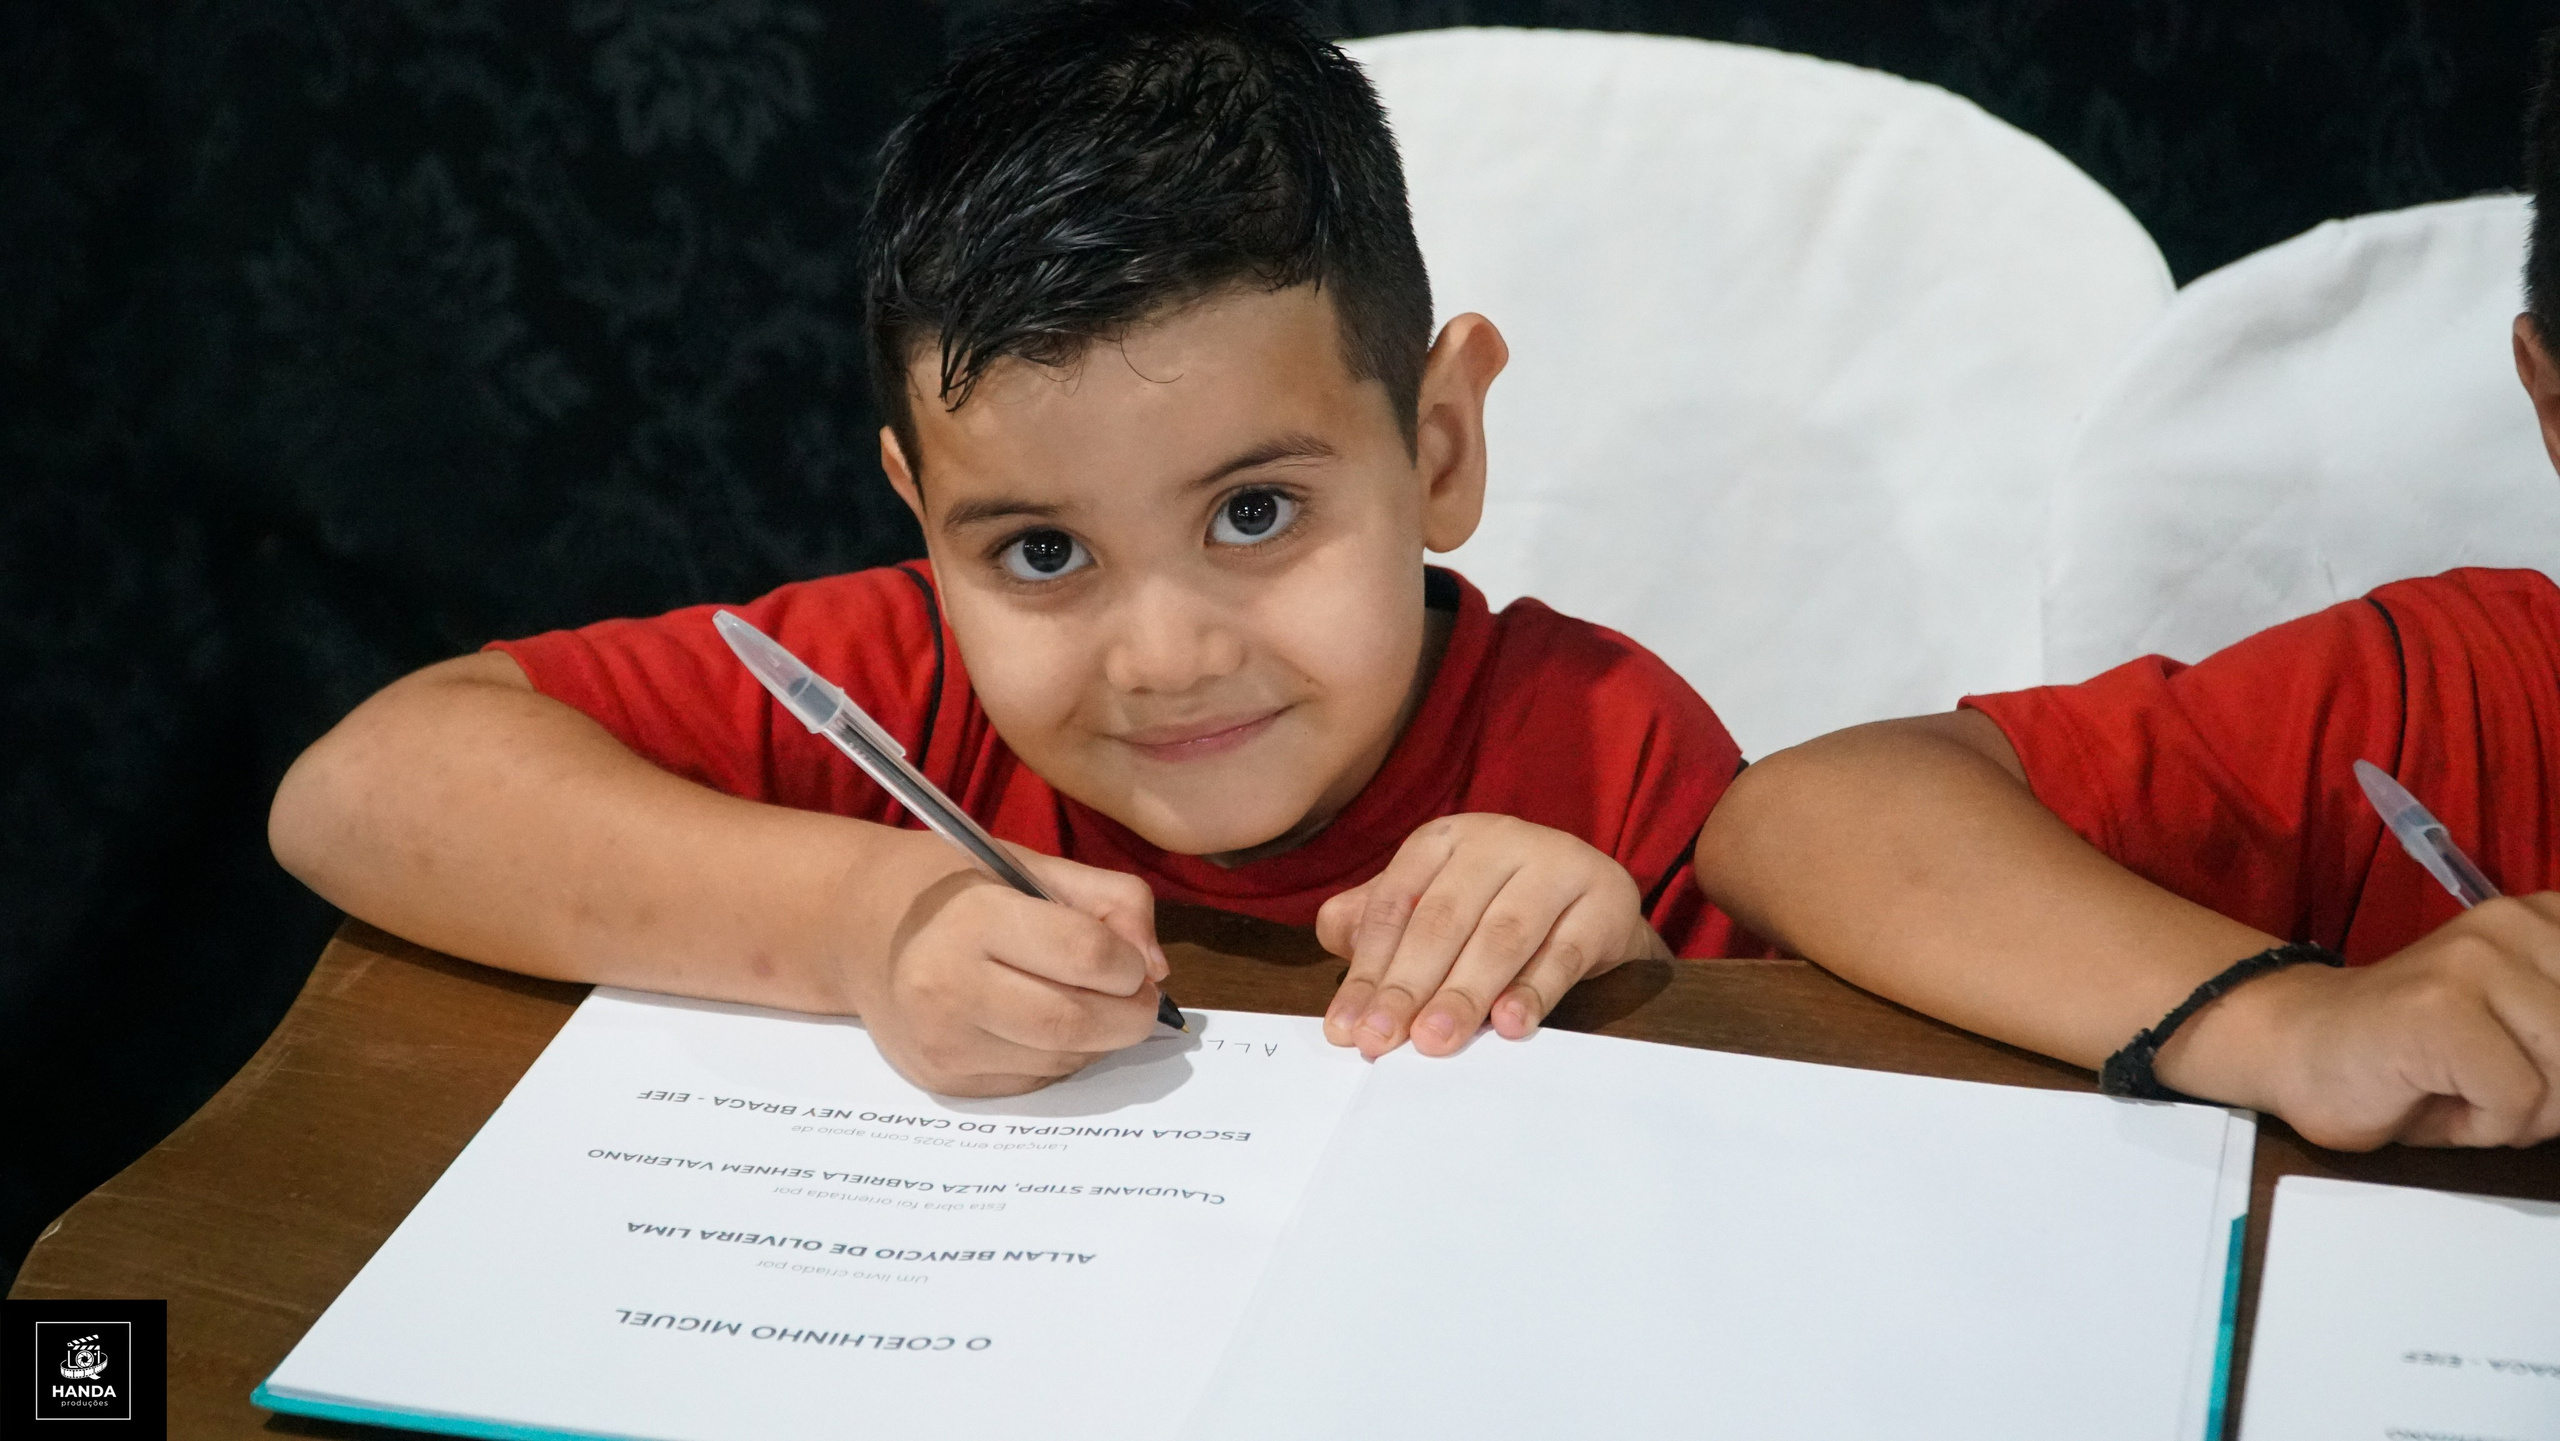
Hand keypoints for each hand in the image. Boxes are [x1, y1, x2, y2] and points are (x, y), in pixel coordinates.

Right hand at [846, 844, 1168, 1096]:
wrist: (858, 928)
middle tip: (1140, 998)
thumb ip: (1109, 901)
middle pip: (1075, 1022)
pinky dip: (1061, 1058)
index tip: (1134, 961)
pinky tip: (1047, 1024)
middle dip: (1129, 1015)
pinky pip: (1033, 1080)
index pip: (1084, 955)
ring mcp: (941, 1042)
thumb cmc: (953, 887)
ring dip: (1098, 1040)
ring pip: (1060, 1059)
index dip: (1128, 964)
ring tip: (1091, 1004)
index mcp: (971, 918)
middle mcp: (947, 987)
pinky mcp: (942, 1080)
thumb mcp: (1030, 865)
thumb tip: (1156, 968)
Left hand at [1315, 814, 1666, 1058]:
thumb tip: (1337, 938)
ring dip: (1464, 993)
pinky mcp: (1604, 901)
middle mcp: (1499, 840)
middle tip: (1381, 1041)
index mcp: (1446, 838)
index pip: (1395, 904)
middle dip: (1407, 986)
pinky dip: (1533, 991)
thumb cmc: (1500, 907)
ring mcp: (1556, 864)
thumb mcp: (1436, 905)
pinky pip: (1563, 953)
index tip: (1347, 1027)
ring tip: (1434, 1041)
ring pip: (1501, 936)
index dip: (1368, 968)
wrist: (1598, 905)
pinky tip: (1507, 1025)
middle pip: (1443, 919)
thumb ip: (1379, 921)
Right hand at [2163, 894, 2559, 1148]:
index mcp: (2547, 920)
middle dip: (2554, 1095)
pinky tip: (2434, 1097)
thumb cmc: (2416, 1058)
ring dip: (2521, 1113)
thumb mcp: (2530, 1035)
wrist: (2296, 1048)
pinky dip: (2483, 1124)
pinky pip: (2518, 1100)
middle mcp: (2517, 924)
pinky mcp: (2441, 1009)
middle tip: (2489, 1083)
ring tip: (2462, 1088)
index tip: (2532, 1058)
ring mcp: (2474, 961)